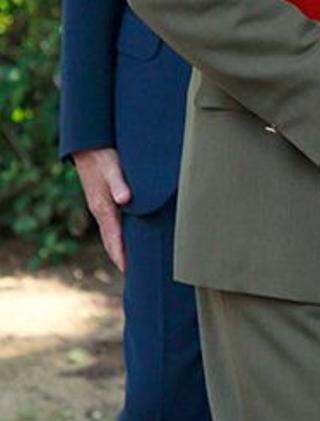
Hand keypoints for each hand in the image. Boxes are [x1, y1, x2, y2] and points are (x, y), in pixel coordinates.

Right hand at [72, 148, 130, 271]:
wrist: (86, 144)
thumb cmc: (101, 155)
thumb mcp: (112, 166)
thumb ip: (119, 183)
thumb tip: (124, 200)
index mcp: (102, 206)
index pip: (113, 236)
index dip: (121, 254)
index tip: (128, 270)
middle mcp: (100, 210)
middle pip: (110, 240)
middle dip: (120, 258)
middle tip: (132, 276)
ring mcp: (100, 207)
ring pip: (110, 234)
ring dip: (118, 250)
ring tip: (129, 265)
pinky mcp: (103, 201)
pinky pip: (111, 225)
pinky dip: (117, 237)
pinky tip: (126, 241)